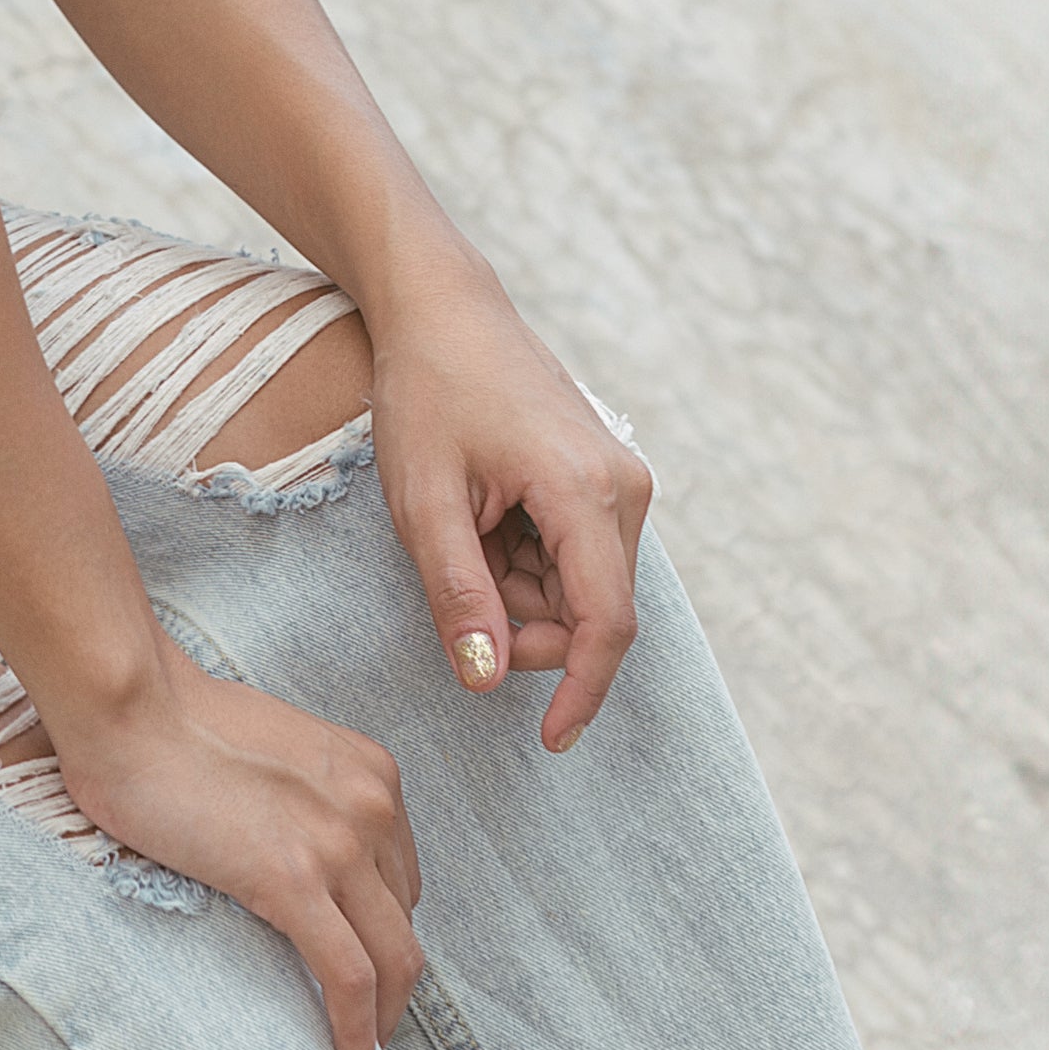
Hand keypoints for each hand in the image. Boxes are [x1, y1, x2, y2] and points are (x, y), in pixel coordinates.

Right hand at [55, 652, 422, 1049]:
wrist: (128, 707)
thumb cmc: (173, 720)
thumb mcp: (272, 750)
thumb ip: (302, 798)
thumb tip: (291, 852)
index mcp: (368, 770)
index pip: (400, 875)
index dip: (383, 929)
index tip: (363, 964)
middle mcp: (370, 804)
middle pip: (404, 919)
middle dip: (391, 978)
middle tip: (365, 1019)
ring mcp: (338, 843)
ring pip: (393, 958)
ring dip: (383, 1015)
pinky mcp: (294, 880)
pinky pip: (350, 977)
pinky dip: (356, 1030)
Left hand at [367, 263, 654, 752]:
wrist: (441, 308)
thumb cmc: (427, 391)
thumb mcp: (424, 500)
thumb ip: (459, 594)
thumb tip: (486, 680)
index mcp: (588, 492)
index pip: (605, 626)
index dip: (579, 692)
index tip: (549, 741)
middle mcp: (624, 488)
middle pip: (590, 611)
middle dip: (522, 625)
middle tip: (451, 582)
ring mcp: (619, 480)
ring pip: (579, 587)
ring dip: (518, 591)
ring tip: (460, 531)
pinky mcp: (603, 478)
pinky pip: (574, 554)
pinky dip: (525, 562)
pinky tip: (482, 519)